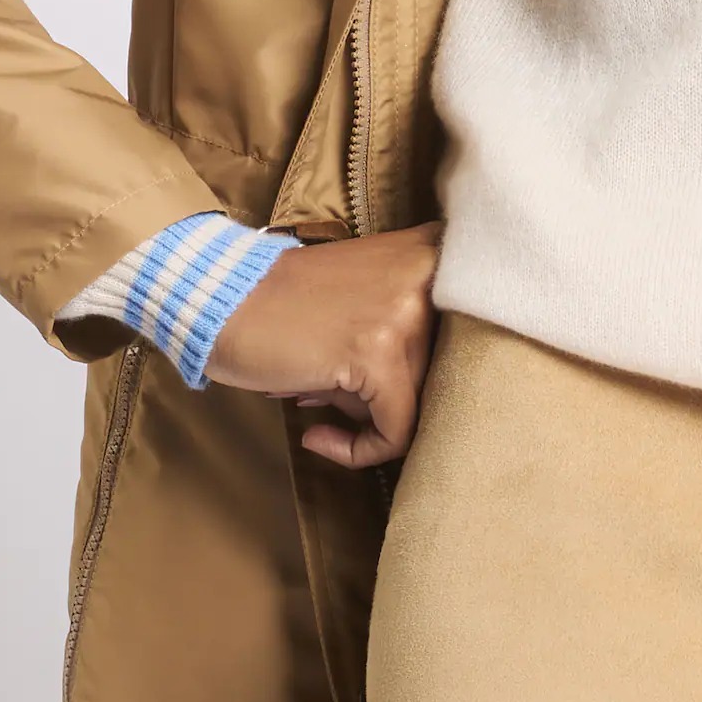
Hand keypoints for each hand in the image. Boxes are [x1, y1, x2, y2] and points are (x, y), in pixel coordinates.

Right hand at [205, 222, 442, 468]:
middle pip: (450, 373)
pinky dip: (360, 450)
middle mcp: (426, 272)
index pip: (483, 326)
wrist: (217, 301)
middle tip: (349, 400)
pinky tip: (317, 436)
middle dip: (400, 397)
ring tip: (322, 403)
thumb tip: (439, 402)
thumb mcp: (363, 296)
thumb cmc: (285, 310)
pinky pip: (396, 430)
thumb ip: (409, 333)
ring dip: (374, 421)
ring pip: (424, 405)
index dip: (452, 371)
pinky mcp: (378, 353)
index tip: (406, 390)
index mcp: (430, 251)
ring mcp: (404, 311)